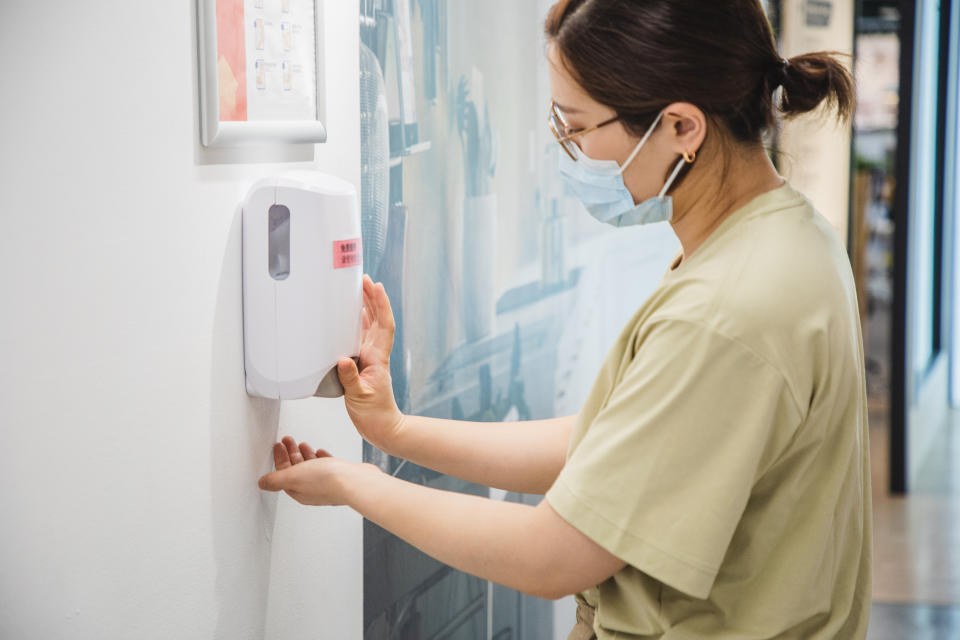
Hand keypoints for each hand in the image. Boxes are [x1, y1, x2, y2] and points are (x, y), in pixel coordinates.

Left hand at [257, 435, 375, 505]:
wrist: (355, 482)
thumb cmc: (328, 481)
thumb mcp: (293, 476)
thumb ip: (275, 479)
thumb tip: (261, 484)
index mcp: (298, 491)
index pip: (283, 473)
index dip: (279, 458)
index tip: (277, 446)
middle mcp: (312, 490)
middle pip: (296, 469)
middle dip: (290, 453)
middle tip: (287, 440)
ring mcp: (326, 484)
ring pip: (310, 467)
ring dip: (304, 454)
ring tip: (302, 444)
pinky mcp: (340, 478)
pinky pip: (326, 467)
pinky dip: (320, 458)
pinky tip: (320, 453)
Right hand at [337, 275, 405, 451]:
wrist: (382, 427)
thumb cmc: (374, 415)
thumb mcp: (360, 397)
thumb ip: (351, 379)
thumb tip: (343, 359)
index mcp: (377, 358)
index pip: (383, 325)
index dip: (380, 304)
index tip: (375, 286)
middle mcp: (375, 354)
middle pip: (377, 319)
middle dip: (371, 298)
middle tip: (362, 279)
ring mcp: (370, 358)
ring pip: (370, 326)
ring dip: (366, 307)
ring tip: (357, 289)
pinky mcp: (364, 364)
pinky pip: (361, 337)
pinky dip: (357, 323)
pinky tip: (351, 316)